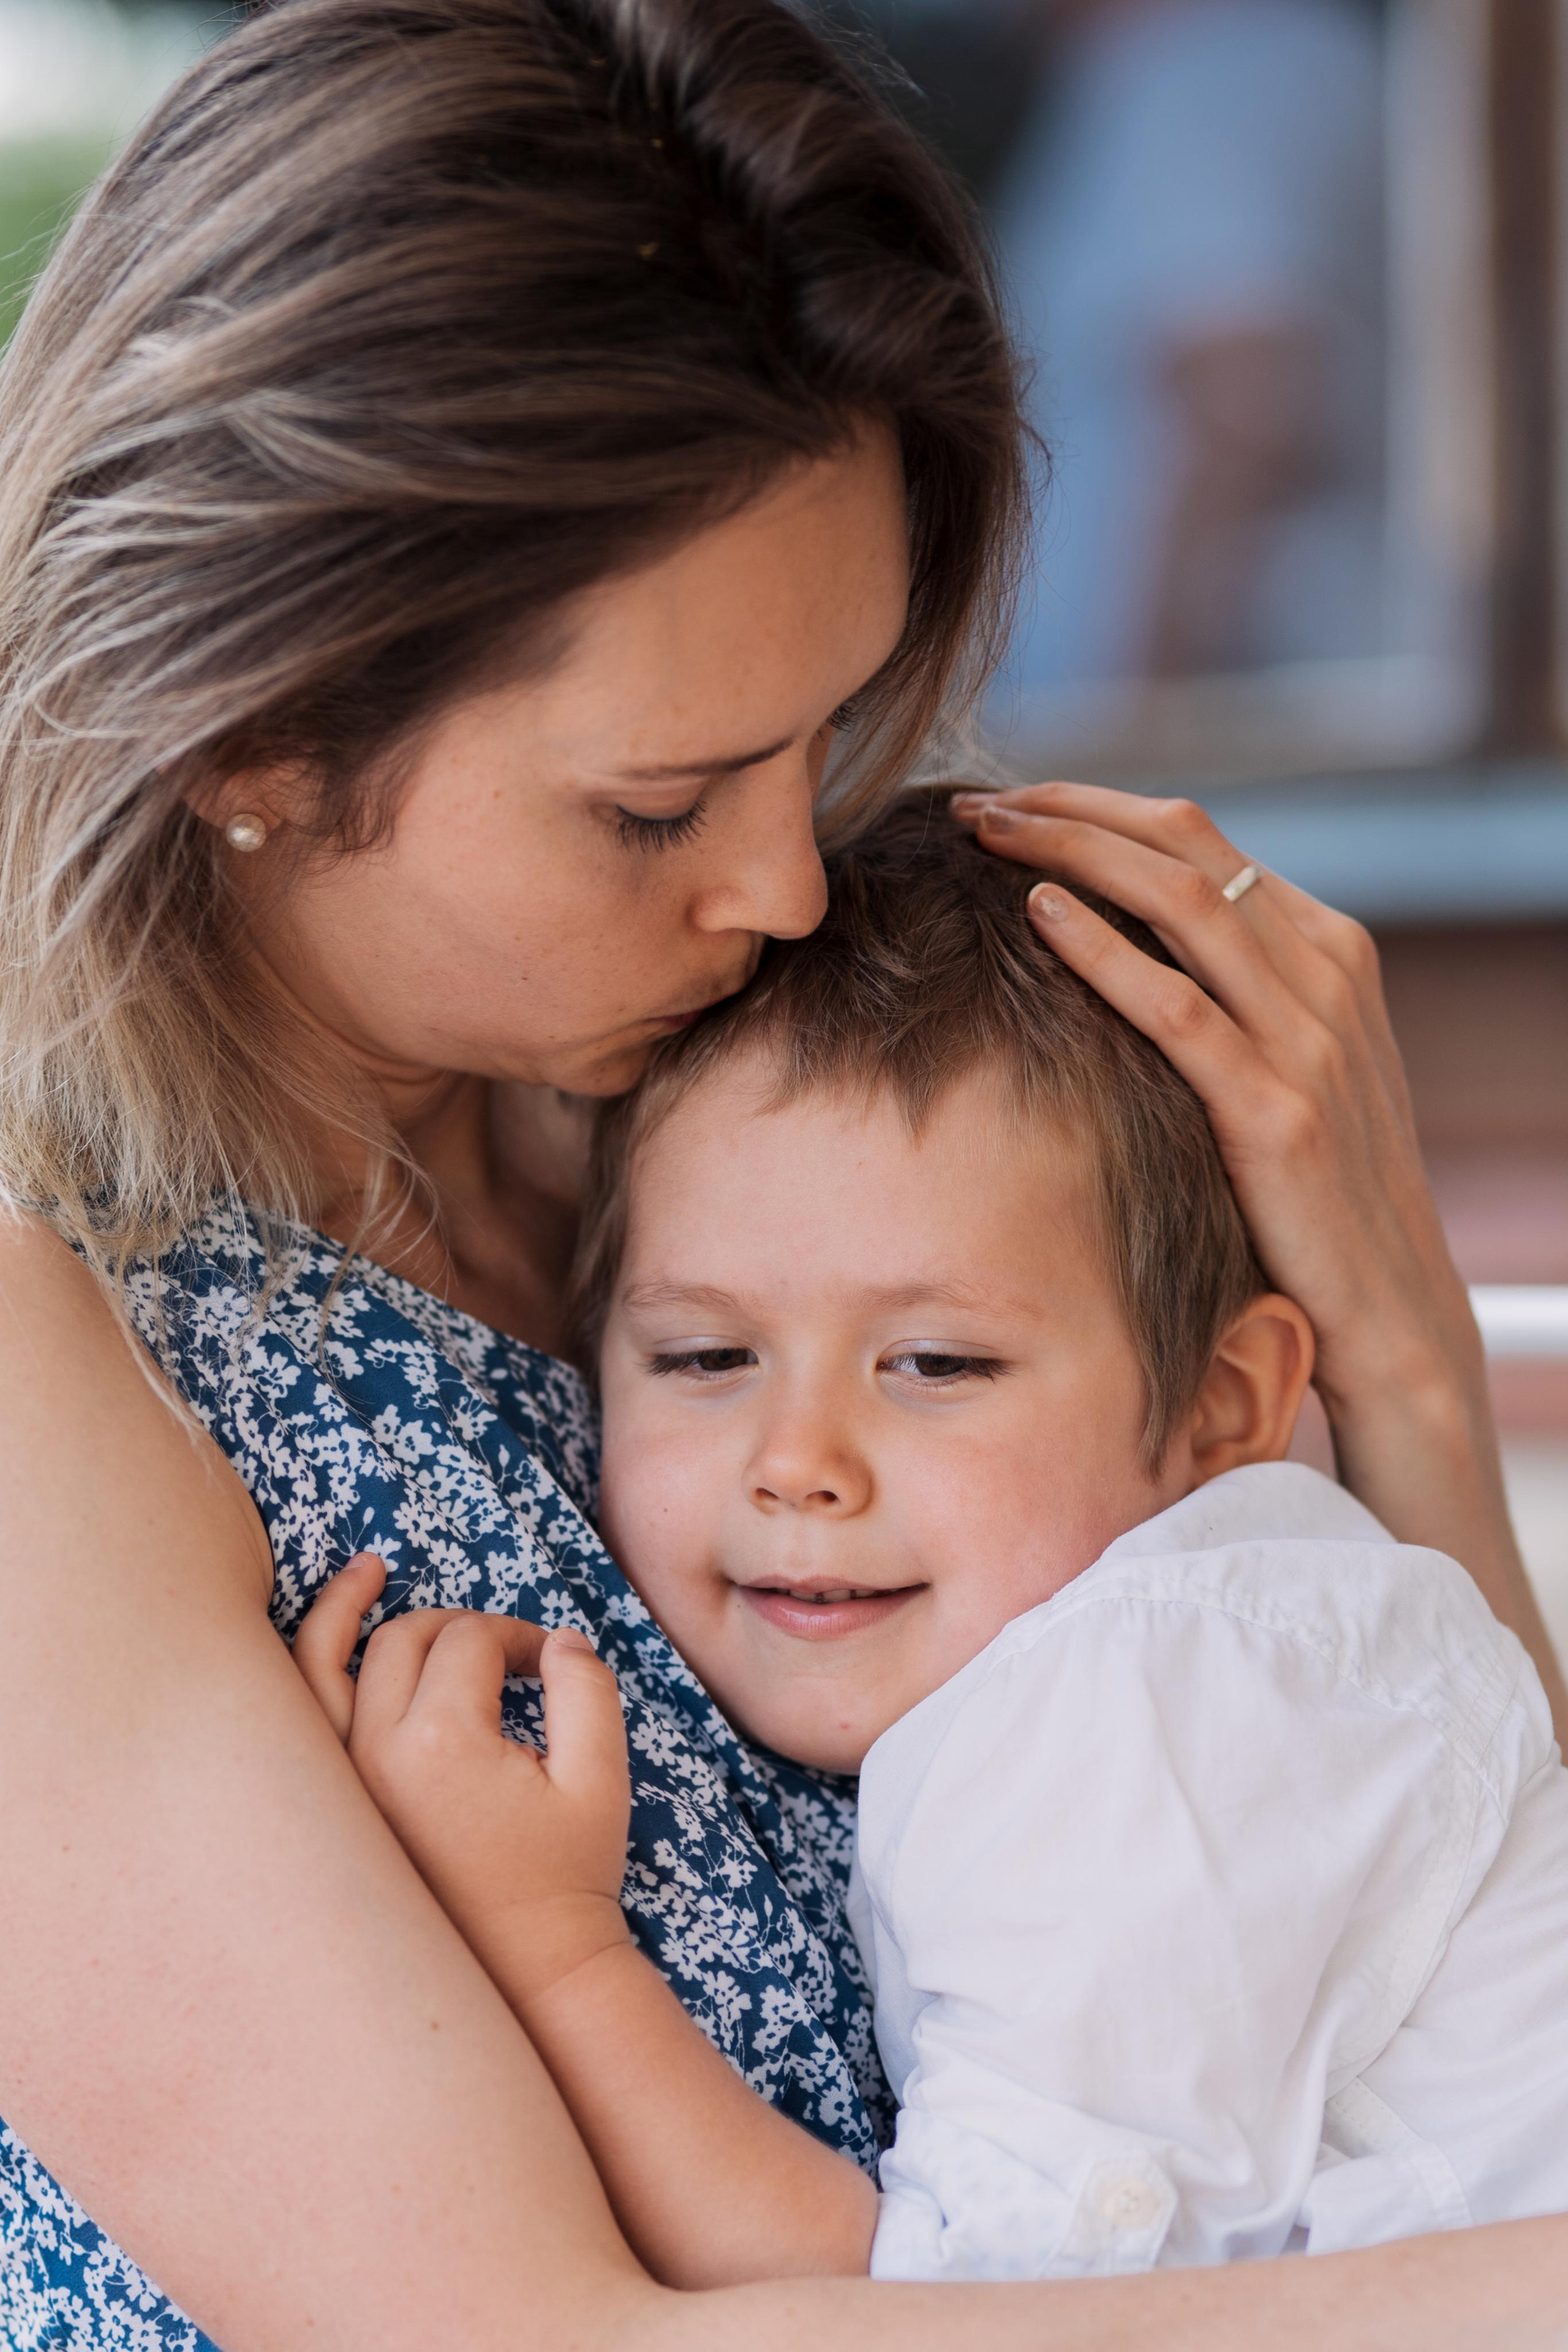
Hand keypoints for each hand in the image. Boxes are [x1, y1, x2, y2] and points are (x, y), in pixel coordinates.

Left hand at [292, 1556, 633, 2003]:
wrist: (526, 1975)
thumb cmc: (567, 1877)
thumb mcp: (600, 1778)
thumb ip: (587, 1688)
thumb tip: (559, 1640)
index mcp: (440, 1742)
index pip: (472, 1641)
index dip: (520, 1636)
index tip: (553, 1664)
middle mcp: (372, 1754)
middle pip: (406, 1639)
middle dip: (462, 1627)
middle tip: (509, 1657)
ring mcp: (341, 1783)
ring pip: (325, 1664)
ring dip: (345, 1610)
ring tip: (367, 1569)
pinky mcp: (334, 1809)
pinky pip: (299, 1718)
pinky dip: (308, 1669)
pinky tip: (330, 1641)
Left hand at [954, 783, 1564, 1720]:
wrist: (1385, 1310)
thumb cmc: (1308, 1195)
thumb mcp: (1279, 1069)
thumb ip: (1224, 995)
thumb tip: (1117, 937)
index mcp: (1326, 950)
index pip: (1200, 839)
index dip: (1098, 807)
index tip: (1013, 801)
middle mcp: (1326, 975)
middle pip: (1185, 846)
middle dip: (1071, 810)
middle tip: (977, 801)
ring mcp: (1309, 1040)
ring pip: (1181, 902)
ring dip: (1072, 853)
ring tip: (987, 832)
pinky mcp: (1278, 1110)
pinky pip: (1179, 1007)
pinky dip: (1105, 950)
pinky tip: (1038, 914)